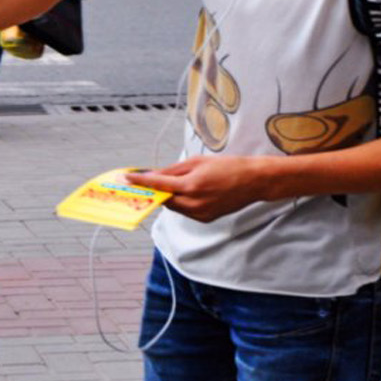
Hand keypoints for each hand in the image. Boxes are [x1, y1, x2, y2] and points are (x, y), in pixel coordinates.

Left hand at [127, 154, 270, 221]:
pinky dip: (180, 203)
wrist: (253, 181)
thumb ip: (173, 170)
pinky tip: (184, 193)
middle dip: (155, 191)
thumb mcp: (197, 162)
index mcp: (192, 186)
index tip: (128, 179)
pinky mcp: (206, 219)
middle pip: (164, 199)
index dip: (141, 182)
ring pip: (174, 207)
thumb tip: (154, 174)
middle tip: (145, 182)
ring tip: (167, 185)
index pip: (159, 185)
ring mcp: (201, 214)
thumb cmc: (226, 166)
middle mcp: (195, 203)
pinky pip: (185, 211)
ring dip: (168, 197)